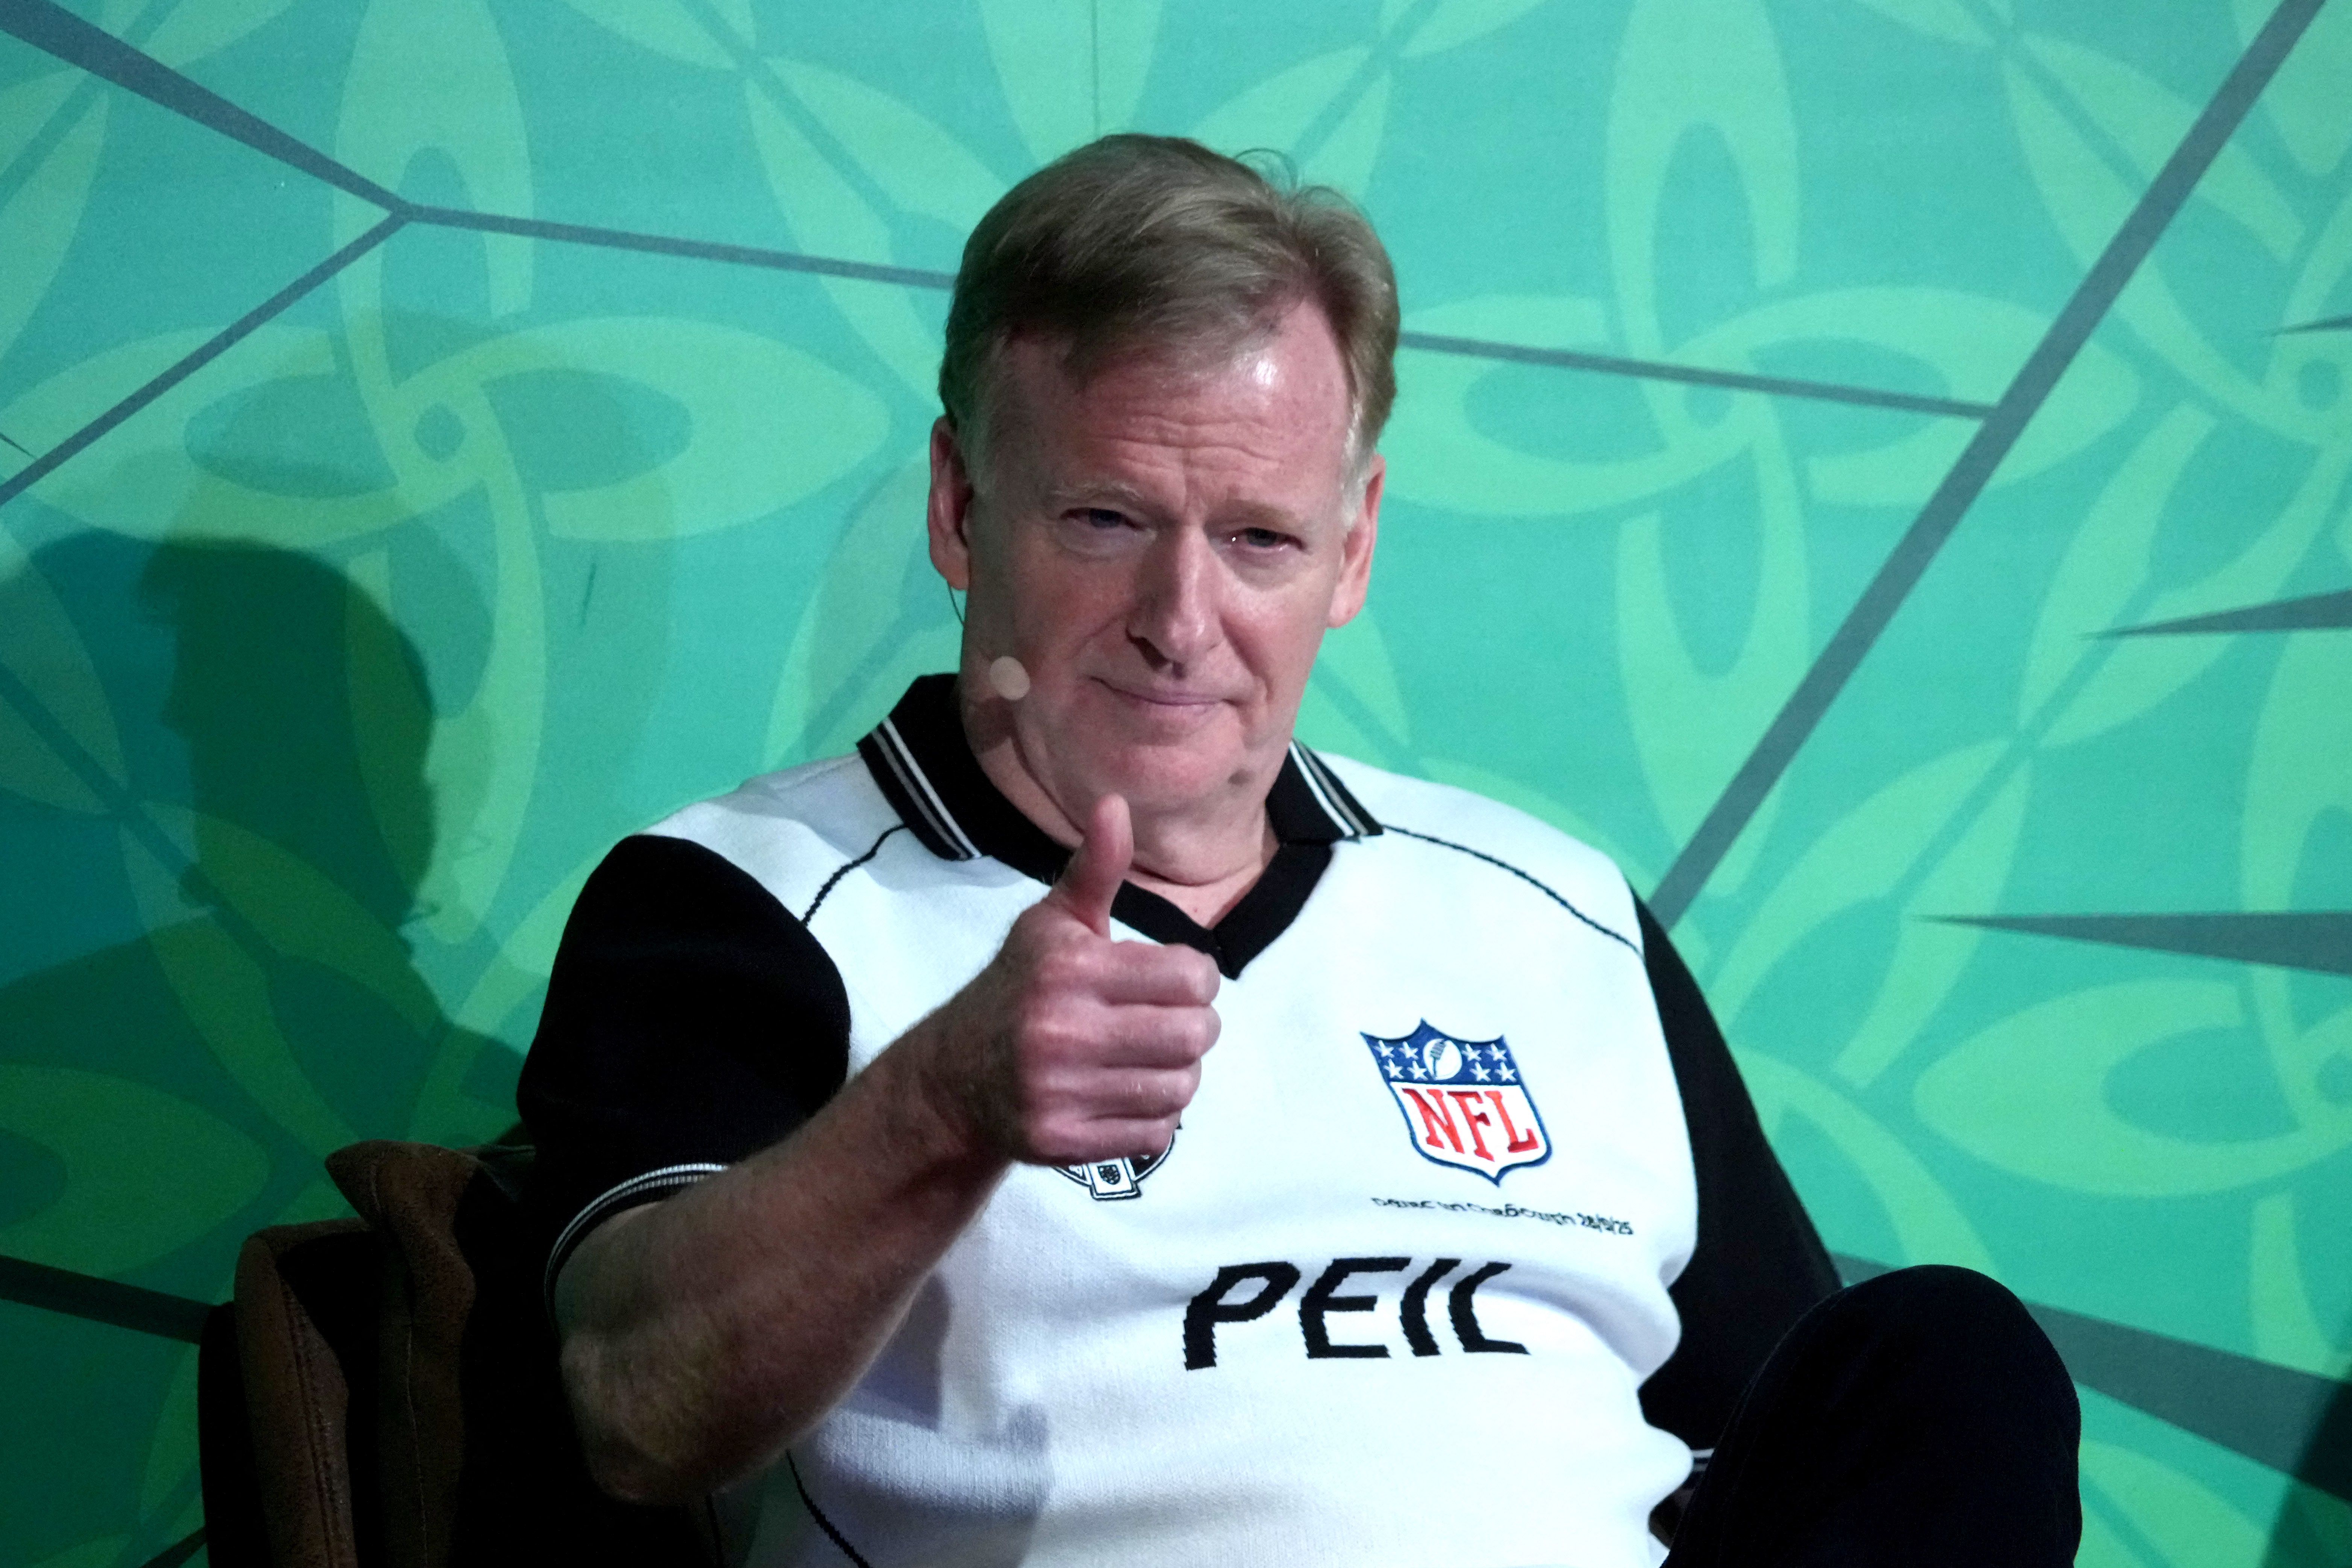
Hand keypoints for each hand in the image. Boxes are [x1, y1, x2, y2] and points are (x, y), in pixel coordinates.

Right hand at [923, 794, 1221, 1165]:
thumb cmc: (1018, 989)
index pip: (1192, 978)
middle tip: (1170, 1023)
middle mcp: (1062, 1031)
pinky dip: (1153, 1118)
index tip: (1172, 981)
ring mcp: (1060, 1091)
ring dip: (1177, 1074)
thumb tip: (1115, 804)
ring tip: (1149, 1059)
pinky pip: (1155, 1136)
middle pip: (1193, 1036)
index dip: (1195, 979)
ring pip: (1179, 1089)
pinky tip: (1126, 1095)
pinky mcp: (1062, 1142)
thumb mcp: (1051, 924)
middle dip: (1194, 1028)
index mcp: (1069, 969)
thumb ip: (1094, 869)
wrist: (953, 1078)